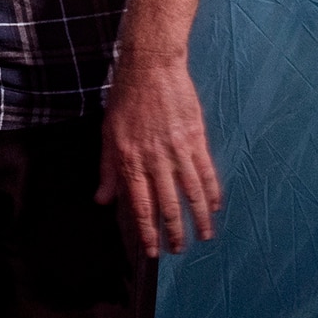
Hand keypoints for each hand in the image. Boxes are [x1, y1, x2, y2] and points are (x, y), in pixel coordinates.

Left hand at [96, 50, 222, 257]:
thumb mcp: (108, 133)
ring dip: (198, 218)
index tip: (152, 251)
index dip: (147, 232)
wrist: (151, 66)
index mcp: (130, 160)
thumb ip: (107, 169)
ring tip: (203, 236)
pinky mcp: (195, 137)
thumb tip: (103, 199)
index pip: (140, 206)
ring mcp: (177, 149)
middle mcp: (154, 159)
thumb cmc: (125, 98)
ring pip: (191, 193)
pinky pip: (206, 171)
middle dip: (174, 232)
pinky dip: (212, 191)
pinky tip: (215, 206)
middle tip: (179, 250)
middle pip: (168, 205)